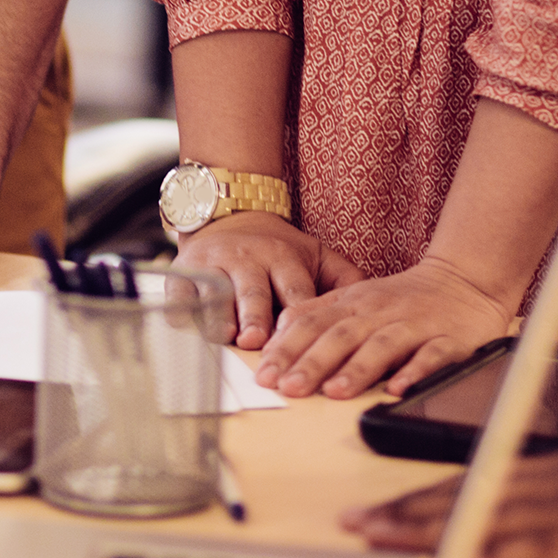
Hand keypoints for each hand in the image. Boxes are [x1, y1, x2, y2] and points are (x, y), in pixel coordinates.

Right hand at [173, 212, 365, 348]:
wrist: (228, 216)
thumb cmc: (277, 249)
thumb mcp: (316, 254)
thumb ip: (344, 278)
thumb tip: (378, 304)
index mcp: (284, 258)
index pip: (295, 291)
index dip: (299, 317)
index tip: (305, 341)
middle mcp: (248, 260)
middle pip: (253, 291)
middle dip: (254, 315)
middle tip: (255, 341)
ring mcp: (212, 265)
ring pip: (214, 292)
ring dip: (218, 314)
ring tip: (222, 336)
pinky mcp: (182, 271)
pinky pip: (179, 292)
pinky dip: (181, 309)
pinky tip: (185, 328)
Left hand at [254, 258, 512, 398]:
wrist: (465, 279)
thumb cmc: (400, 298)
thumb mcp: (351, 299)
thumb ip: (314, 316)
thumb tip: (274, 340)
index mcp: (351, 304)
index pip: (311, 323)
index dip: (285, 349)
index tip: (263, 375)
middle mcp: (379, 312)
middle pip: (341, 335)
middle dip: (312, 362)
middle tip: (289, 388)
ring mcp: (415, 325)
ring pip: (382, 345)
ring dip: (357, 369)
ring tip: (335, 392)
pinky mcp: (450, 339)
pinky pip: (433, 355)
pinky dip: (415, 372)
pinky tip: (397, 389)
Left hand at [343, 447, 557, 557]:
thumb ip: (554, 505)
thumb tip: (500, 524)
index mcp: (557, 469)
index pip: (471, 482)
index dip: (417, 497)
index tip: (373, 512)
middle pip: (467, 494)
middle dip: (405, 510)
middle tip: (353, 523)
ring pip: (491, 513)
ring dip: (432, 527)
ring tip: (383, 537)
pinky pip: (546, 544)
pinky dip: (502, 552)